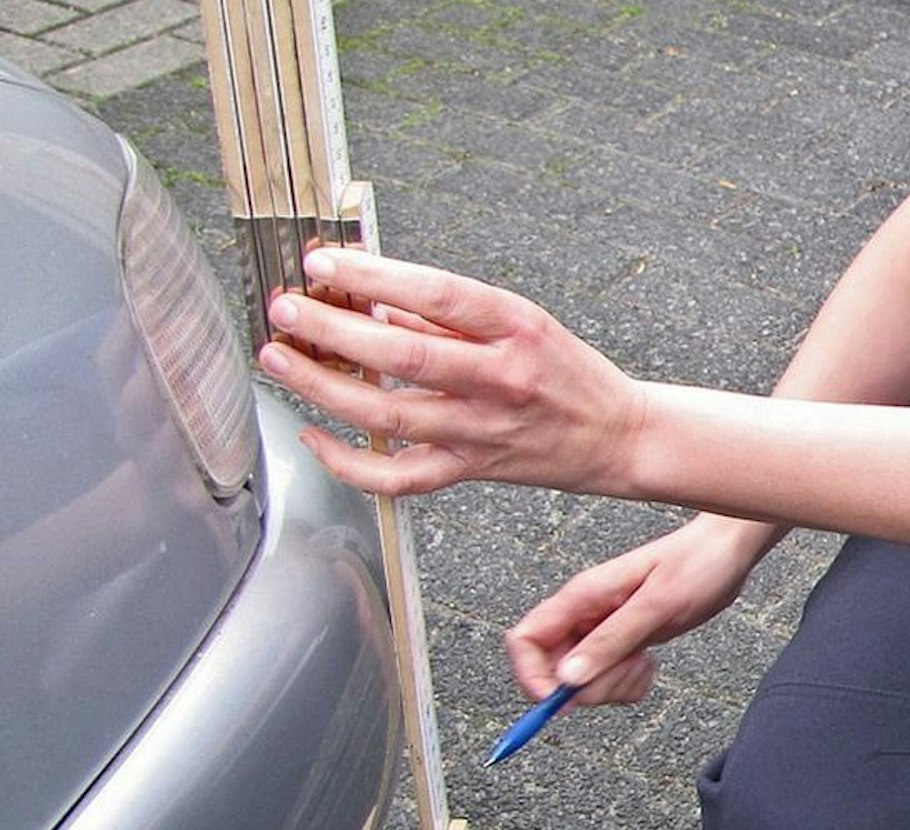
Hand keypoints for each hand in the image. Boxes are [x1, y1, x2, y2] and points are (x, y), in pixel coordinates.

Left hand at [257, 248, 650, 497]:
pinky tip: (314, 436)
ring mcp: (484, 429)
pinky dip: (348, 463)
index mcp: (516, 327)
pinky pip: (400, 477)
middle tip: (286, 309)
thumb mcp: (522, 322)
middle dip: (332, 330)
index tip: (322, 262)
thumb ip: (447, 315)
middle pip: (402, 355)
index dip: (371, 276)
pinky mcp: (472, 469)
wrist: (618, 437)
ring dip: (323, 386)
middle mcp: (500, 378)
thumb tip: (371, 300)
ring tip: (280, 359)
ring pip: (388, 415)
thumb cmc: (569, 374)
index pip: (435, 293)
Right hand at [504, 515, 781, 705]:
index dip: (531, 675)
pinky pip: (608, 680)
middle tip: (628, 670)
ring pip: (583, 681)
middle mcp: (583, 616)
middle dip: (587, 686)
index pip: (525, 640)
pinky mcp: (622, 643)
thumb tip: (567, 678)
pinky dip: (627, 685)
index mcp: (580, 598)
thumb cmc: (695, 566)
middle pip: (553, 670)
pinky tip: (649, 664)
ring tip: (645, 662)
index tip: (561, 699)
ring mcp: (601, 631)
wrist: (727, 554)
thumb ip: (611, 641)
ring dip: (613, 686)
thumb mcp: (656, 606)